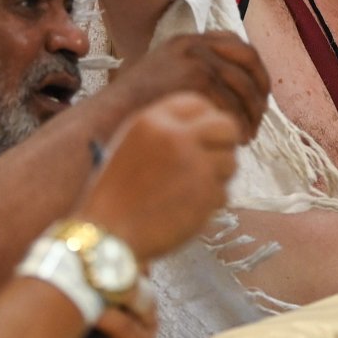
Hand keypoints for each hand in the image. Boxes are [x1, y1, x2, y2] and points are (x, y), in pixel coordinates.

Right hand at [76, 93, 240, 259]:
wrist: (108, 233)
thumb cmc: (114, 193)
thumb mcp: (130, 144)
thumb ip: (164, 130)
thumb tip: (203, 126)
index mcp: (152, 120)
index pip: (197, 103)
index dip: (206, 117)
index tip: (208, 132)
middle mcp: (176, 136)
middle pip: (225, 126)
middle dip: (226, 142)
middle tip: (219, 156)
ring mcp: (194, 164)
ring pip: (230, 161)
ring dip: (218, 176)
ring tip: (191, 190)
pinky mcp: (205, 193)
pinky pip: (223, 192)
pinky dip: (210, 203)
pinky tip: (185, 210)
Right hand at [108, 31, 268, 141]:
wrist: (110, 118)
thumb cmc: (133, 110)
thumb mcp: (162, 79)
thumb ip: (191, 76)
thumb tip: (230, 92)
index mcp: (186, 41)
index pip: (237, 44)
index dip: (254, 71)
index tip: (257, 95)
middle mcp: (193, 44)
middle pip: (248, 59)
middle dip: (259, 91)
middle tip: (257, 118)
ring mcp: (195, 59)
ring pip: (244, 85)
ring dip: (251, 113)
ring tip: (246, 136)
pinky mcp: (196, 78)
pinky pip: (232, 103)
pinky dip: (239, 123)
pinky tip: (235, 140)